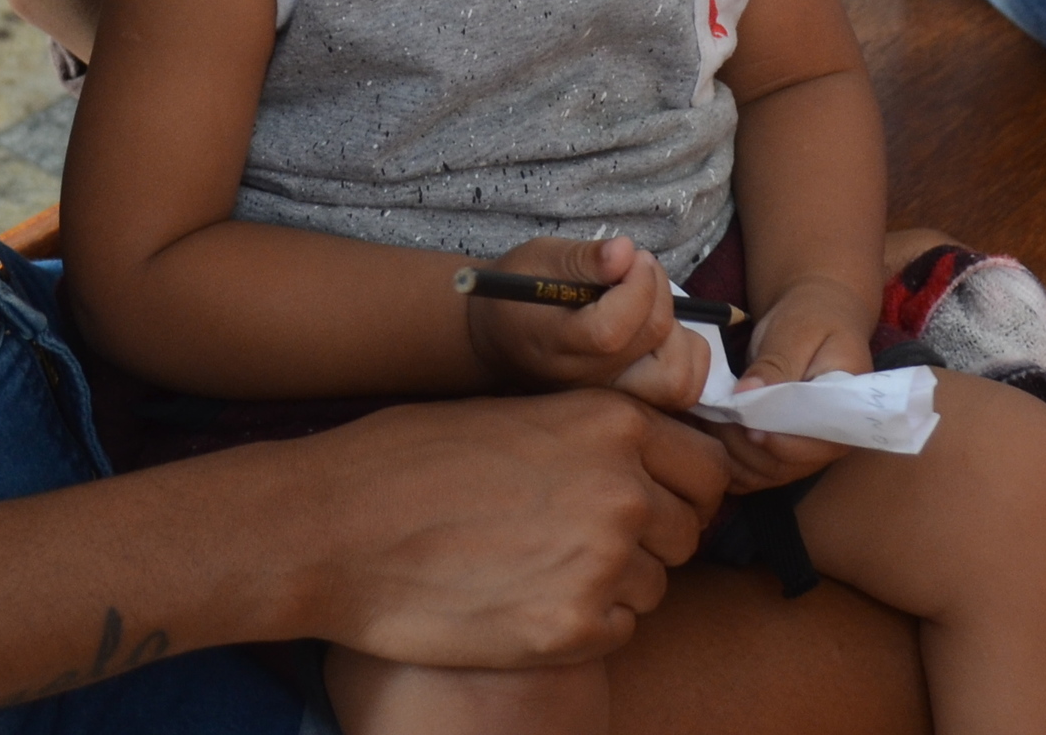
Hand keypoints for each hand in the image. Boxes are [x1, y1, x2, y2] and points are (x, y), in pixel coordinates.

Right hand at [287, 390, 728, 667]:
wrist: (337, 527)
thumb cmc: (409, 460)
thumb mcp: (516, 413)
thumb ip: (589, 435)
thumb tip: (643, 458)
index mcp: (611, 423)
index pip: (707, 465)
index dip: (683, 486)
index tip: (656, 499)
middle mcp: (623, 490)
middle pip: (692, 529)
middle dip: (654, 536)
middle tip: (587, 539)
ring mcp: (603, 564)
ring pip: (656, 584)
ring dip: (616, 582)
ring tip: (543, 566)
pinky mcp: (572, 630)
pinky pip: (618, 631)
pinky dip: (586, 624)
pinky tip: (529, 599)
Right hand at [462, 237, 707, 410]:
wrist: (498, 338)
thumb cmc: (518, 293)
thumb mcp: (539, 259)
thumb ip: (584, 258)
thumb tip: (626, 251)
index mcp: (559, 345)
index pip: (614, 329)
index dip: (637, 285)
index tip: (631, 256)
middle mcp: (590, 381)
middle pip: (653, 343)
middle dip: (658, 291)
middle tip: (638, 267)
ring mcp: (613, 397)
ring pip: (679, 380)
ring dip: (679, 330)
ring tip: (650, 304)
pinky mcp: (631, 399)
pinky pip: (683, 386)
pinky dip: (686, 352)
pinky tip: (659, 327)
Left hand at [708, 280, 878, 492]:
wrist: (815, 319)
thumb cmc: (811, 320)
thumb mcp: (796, 331)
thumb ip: (776, 364)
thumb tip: (746, 396)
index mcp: (846, 412)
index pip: (815, 444)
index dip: (779, 441)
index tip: (747, 426)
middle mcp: (828, 442)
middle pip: (784, 464)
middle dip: (744, 444)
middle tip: (714, 413)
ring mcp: (803, 454)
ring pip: (762, 474)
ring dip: (729, 452)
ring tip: (707, 416)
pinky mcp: (780, 454)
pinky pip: (751, 474)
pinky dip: (725, 459)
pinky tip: (709, 430)